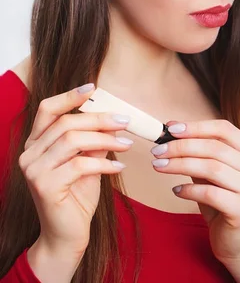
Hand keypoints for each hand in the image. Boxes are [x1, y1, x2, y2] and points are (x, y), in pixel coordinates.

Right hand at [19, 84, 133, 254]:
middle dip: (99, 119)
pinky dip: (103, 162)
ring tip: (126, 144)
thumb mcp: (87, 161)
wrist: (66, 236)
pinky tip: (118, 166)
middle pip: (66, 123)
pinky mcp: (44, 186)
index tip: (92, 88)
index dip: (69, 96)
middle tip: (124, 122)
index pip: (48, 110)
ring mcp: (34, 170)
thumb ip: (94, 140)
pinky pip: (79, 164)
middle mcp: (29, 154)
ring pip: (72, 140)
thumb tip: (113, 118)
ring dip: (104, 139)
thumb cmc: (76, 196)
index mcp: (36, 143)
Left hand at [150, 118, 239, 271]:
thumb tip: (171, 127)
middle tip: (157, 150)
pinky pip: (210, 193)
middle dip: (181, 146)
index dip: (196, 127)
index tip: (170, 128)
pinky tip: (176, 190)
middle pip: (214, 148)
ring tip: (159, 166)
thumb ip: (196, 151)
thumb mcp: (210, 171)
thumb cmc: (221, 199)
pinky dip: (189, 189)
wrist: (238, 240)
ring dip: (180, 165)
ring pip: (211, 168)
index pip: (223, 129)